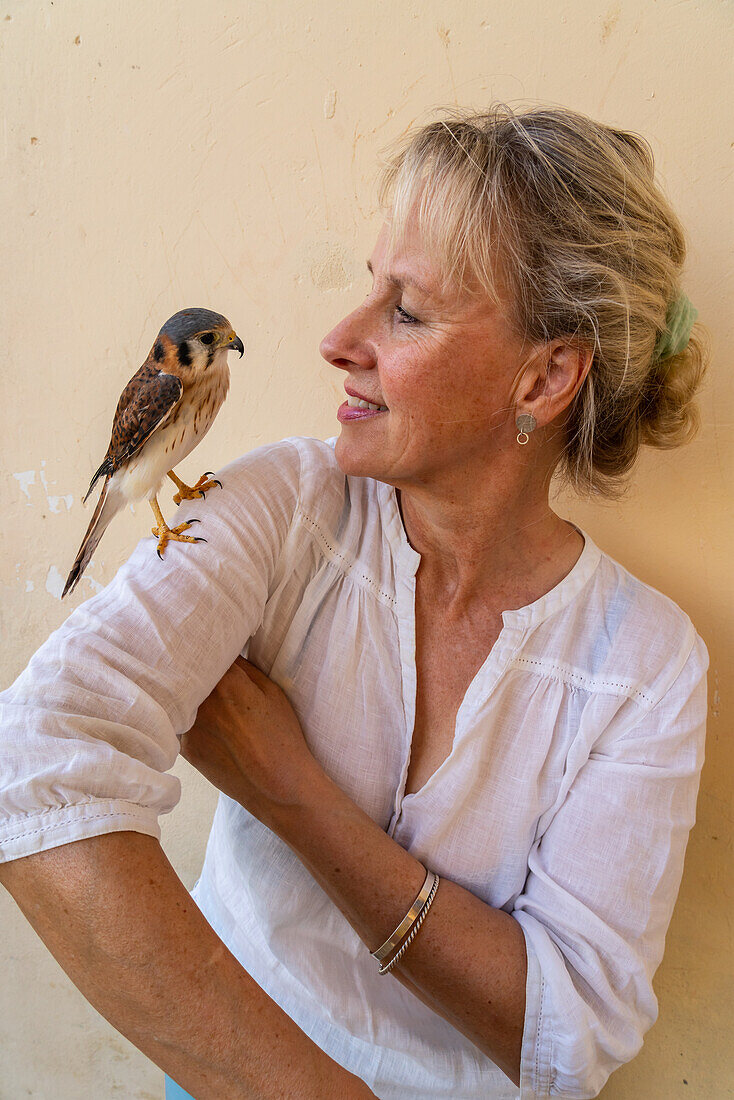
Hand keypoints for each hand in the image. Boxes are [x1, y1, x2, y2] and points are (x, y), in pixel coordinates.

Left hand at [180, 656, 320, 827]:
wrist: (277, 787)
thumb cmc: (282, 737)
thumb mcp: (271, 692)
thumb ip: (243, 669)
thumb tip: (223, 654)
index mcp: (227, 682)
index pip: (208, 651)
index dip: (210, 648)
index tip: (213, 647)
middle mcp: (202, 702)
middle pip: (187, 673)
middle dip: (196, 668)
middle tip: (205, 664)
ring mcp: (189, 727)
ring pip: (180, 698)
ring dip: (187, 692)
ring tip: (211, 699)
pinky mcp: (185, 749)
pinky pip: (180, 721)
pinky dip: (187, 716)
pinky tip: (208, 721)